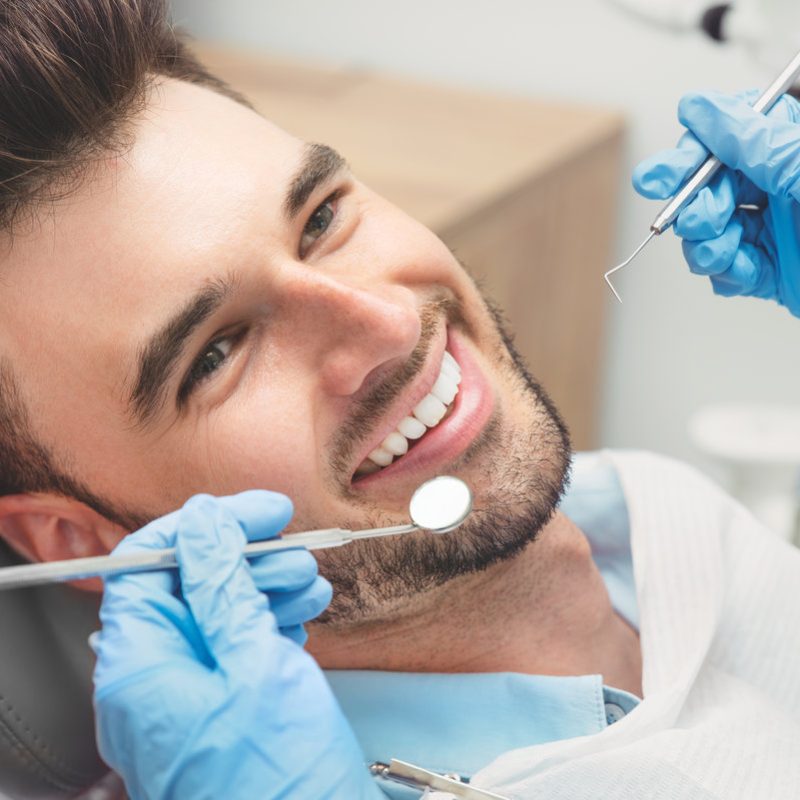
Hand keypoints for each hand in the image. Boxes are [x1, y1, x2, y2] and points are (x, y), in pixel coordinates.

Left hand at [92, 492, 384, 799]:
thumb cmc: (277, 780)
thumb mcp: (253, 660)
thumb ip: (221, 584)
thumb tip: (202, 523)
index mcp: (139, 667)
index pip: (147, 565)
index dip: (203, 527)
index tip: (257, 512)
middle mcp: (155, 681)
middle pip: (189, 587)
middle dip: (246, 559)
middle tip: (295, 549)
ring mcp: (190, 696)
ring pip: (220, 613)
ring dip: (267, 587)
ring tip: (310, 581)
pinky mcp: (223, 707)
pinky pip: (237, 645)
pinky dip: (271, 621)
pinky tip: (303, 613)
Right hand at [632, 90, 799, 315]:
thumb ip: (751, 137)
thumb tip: (701, 109)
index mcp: (787, 148)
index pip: (720, 141)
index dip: (685, 158)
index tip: (659, 177)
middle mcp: (776, 186)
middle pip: (703, 189)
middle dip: (694, 206)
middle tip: (706, 216)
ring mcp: (770, 229)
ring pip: (705, 233)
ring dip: (707, 244)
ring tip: (730, 247)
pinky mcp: (768, 271)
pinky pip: (723, 271)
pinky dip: (726, 274)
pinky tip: (745, 270)